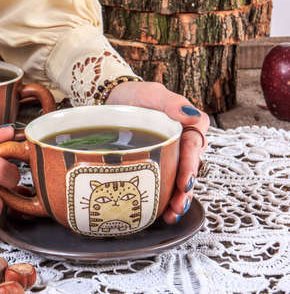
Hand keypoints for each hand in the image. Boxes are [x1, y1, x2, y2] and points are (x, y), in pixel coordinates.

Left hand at [108, 81, 208, 223]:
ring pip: (179, 181)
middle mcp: (181, 144)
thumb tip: (191, 115)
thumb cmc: (137, 96)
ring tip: (172, 214)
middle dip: (186, 190)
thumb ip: (172, 103)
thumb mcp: (154, 94)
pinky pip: (163, 184)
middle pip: (190, 169)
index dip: (191, 165)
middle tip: (179, 204)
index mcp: (187, 126)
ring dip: (178, 199)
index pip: (194, 146)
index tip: (185, 180)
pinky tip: (162, 214)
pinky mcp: (155, 166)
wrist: (114, 102)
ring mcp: (169, 157)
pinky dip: (164, 200)